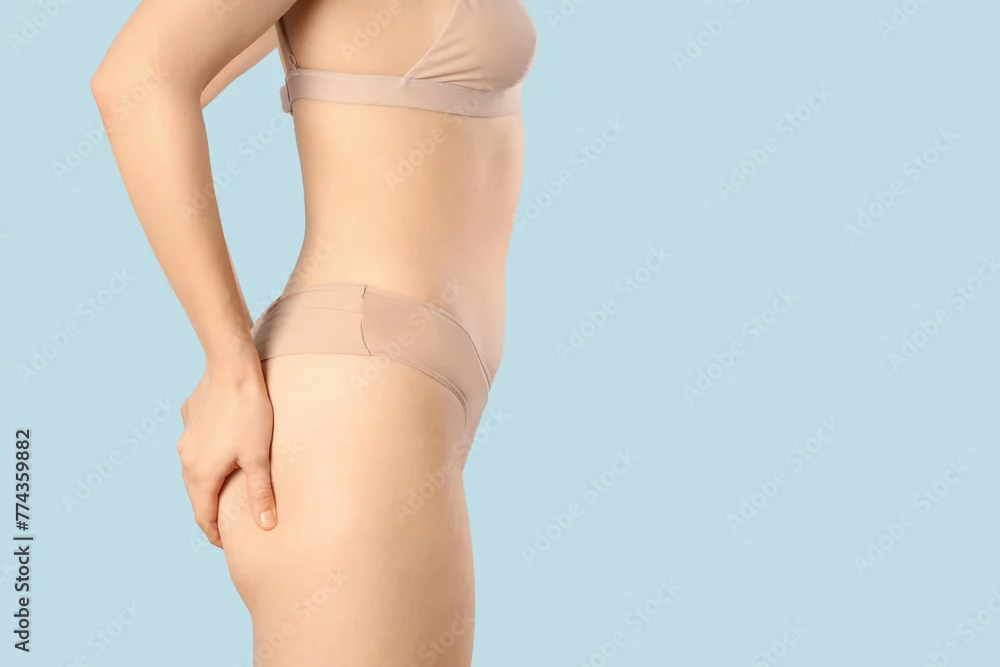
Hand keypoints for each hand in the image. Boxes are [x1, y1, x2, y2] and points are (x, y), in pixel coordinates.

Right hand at [177, 369, 275, 547]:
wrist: (232, 369)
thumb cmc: (249, 413)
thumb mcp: (259, 457)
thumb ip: (260, 493)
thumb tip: (265, 526)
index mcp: (201, 474)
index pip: (203, 516)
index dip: (215, 534)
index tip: (228, 544)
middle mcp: (186, 459)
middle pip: (196, 496)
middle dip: (211, 512)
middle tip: (230, 525)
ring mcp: (185, 440)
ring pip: (193, 474)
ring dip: (208, 487)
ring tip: (227, 494)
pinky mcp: (190, 422)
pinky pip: (195, 451)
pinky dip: (206, 463)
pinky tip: (223, 457)